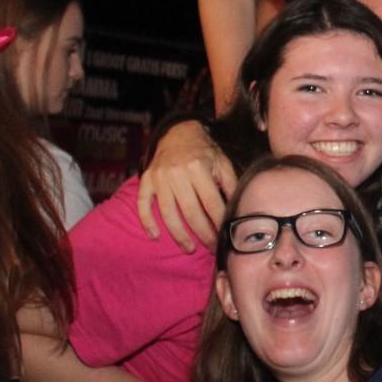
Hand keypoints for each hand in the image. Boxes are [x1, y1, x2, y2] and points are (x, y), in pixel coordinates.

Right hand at [137, 120, 236, 250]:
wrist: (178, 133)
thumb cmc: (204, 151)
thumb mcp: (222, 162)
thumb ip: (231, 185)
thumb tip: (238, 210)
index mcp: (198, 168)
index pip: (210, 202)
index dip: (218, 222)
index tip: (225, 237)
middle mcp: (177, 174)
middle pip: (190, 212)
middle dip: (202, 234)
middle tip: (210, 248)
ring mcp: (159, 178)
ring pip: (167, 213)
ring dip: (178, 234)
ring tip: (189, 248)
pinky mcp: (146, 180)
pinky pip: (143, 203)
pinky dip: (147, 221)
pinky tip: (154, 236)